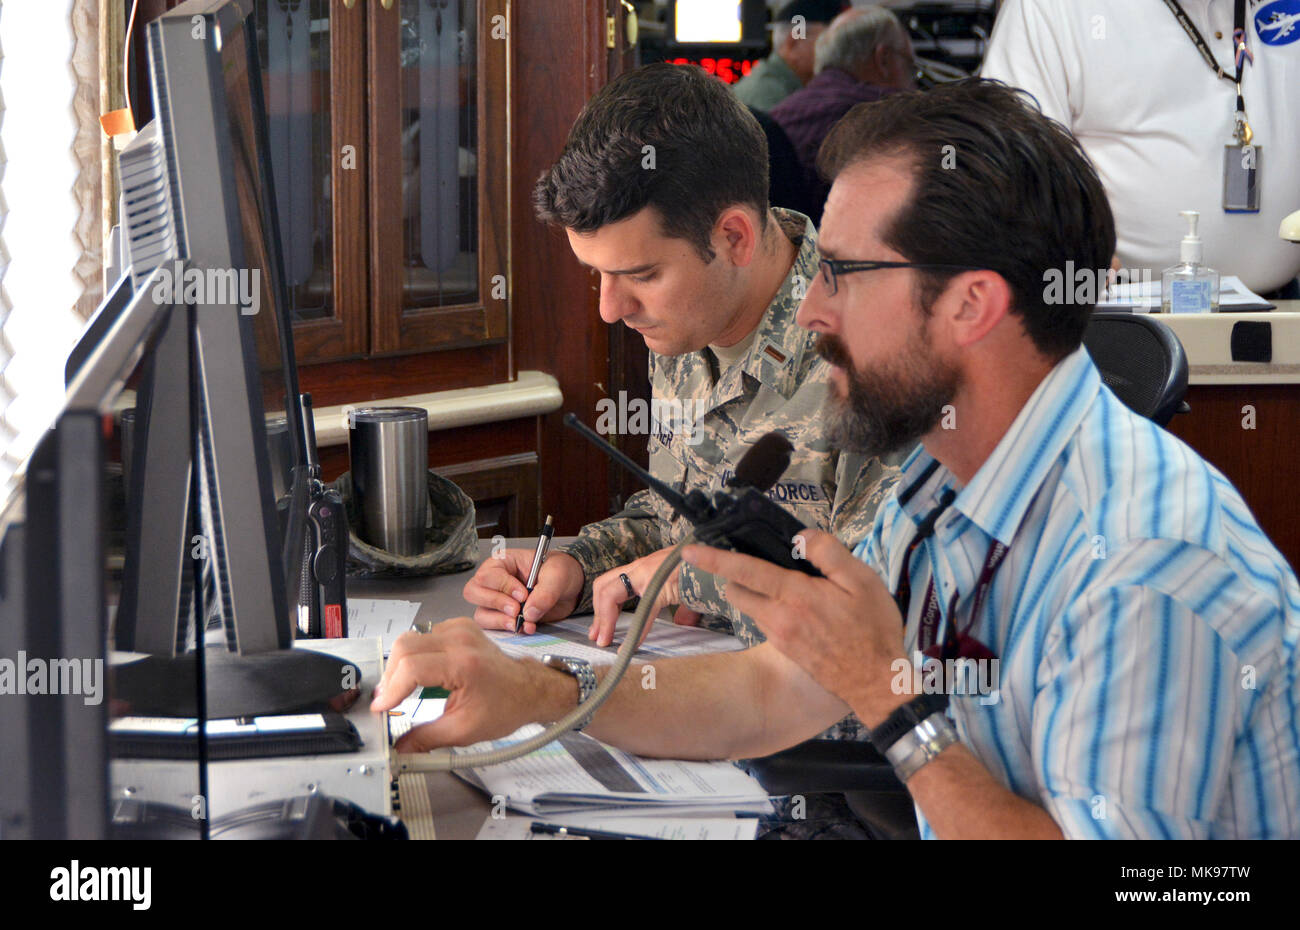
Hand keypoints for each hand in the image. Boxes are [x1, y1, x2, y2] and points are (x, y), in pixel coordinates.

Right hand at [370, 617, 562, 751]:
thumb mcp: (464, 730)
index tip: (381, 708)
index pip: (412, 668)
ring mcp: (460, 629)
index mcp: (464, 664)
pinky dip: (414, 654)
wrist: (529, 689)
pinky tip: (419, 674)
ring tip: (400, 690)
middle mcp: (461, 640)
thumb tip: (399, 749)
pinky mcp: (459, 627)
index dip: (390, 690)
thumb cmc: (506, 707)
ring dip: (400, 665)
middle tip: (388, 701)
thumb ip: (426, 739)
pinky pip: (424, 635)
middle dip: (390, 677)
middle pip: (405, 647)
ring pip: (411, 639)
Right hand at [462, 548, 584, 633]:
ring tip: (520, 622)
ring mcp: (497, 601)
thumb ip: (545, 592)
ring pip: (481, 613)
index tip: (524, 595)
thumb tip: (530, 612)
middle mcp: (495, 581)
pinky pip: (494, 627)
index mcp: (503, 562)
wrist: (570, 590)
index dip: (503, 587)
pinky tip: (527, 628)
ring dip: (499, 621)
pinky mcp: (504, 617)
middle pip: (474, 592)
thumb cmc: (561, 572)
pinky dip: (508, 630)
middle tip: (517, 610)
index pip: (488, 574)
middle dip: (496, 603)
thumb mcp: (558, 575)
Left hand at [589, 548, 701, 647]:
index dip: (601, 605)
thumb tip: (683, 621)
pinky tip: (630, 648)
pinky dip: (636, 633)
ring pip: (611, 594)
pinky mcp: (660, 586)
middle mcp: (641, 566)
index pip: (610, 580)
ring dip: (605, 620)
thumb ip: (680, 602)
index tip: (600, 628)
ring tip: (604, 641)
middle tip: (597, 636)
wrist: (720, 556)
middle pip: (603, 585)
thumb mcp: (686, 585)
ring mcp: (648, 574)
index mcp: (644, 566)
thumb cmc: (704, 569)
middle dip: (597, 612)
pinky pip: (642, 612)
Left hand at [682, 528, 906, 726]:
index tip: (689, 550)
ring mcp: (779, 636)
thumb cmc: (873, 629)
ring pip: (751, 607)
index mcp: (794, 596)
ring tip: (790, 586)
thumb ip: (828, 552)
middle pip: (736, 591)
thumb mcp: (862, 580)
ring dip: (756, 593)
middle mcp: (778, 617)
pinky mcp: (785, 649)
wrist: (876, 682)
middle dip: (736, 575)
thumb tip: (800, 537)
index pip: (744, 570)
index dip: (714, 558)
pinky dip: (772, 610)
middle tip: (761, 562)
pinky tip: (803, 609)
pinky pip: (766, 622)